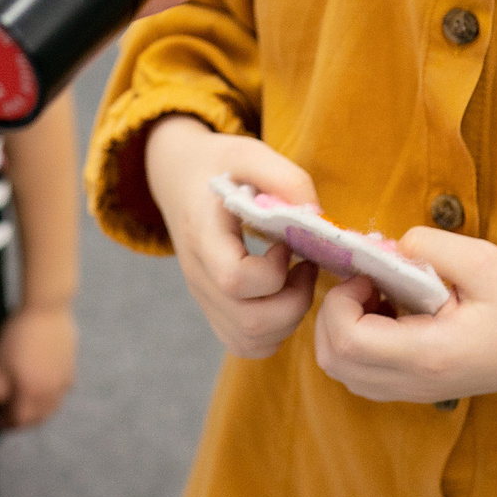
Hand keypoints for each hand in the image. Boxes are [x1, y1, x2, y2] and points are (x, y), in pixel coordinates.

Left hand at [0, 304, 77, 429]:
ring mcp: (63, 382)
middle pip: (37, 418)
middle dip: (21, 422)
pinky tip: (43, 391)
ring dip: (37, 413)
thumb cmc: (17, 335)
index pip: (18, 420)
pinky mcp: (71, 369)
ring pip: (51, 408)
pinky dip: (51, 399)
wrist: (46, 308)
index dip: (4, 423)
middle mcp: (50, 392)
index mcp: (31, 393)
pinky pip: (61, 393)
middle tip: (8, 418)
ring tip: (25, 407)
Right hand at [146, 117, 321, 358]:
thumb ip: (286, 179)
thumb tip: (318, 220)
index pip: (233, 279)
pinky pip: (245, 344)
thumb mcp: (250, 152)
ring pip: (249, 340)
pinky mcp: (213, 309)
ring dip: (288, 320)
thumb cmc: (219, 164)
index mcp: (203, 233)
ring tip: (297, 281)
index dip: (273, 273)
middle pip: (249, 321)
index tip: (286, 245)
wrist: (179, 177)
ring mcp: (203, 296)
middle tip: (305, 267)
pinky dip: (274, 332)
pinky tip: (283, 296)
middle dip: (293, 303)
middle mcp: (198, 273)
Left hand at [312, 229, 496, 410]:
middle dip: (335, 312)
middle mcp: (413, 381)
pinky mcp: (412, 389)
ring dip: (343, 328)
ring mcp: (411, 391)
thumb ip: (429, 245)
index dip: (342, 301)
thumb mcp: (482, 260)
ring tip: (380, 298)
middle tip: (370, 283)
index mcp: (429, 353)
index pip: (348, 340)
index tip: (371, 275)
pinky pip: (359, 373)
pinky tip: (389, 316)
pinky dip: (356, 343)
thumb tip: (386, 248)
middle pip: (332, 359)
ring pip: (341, 370)